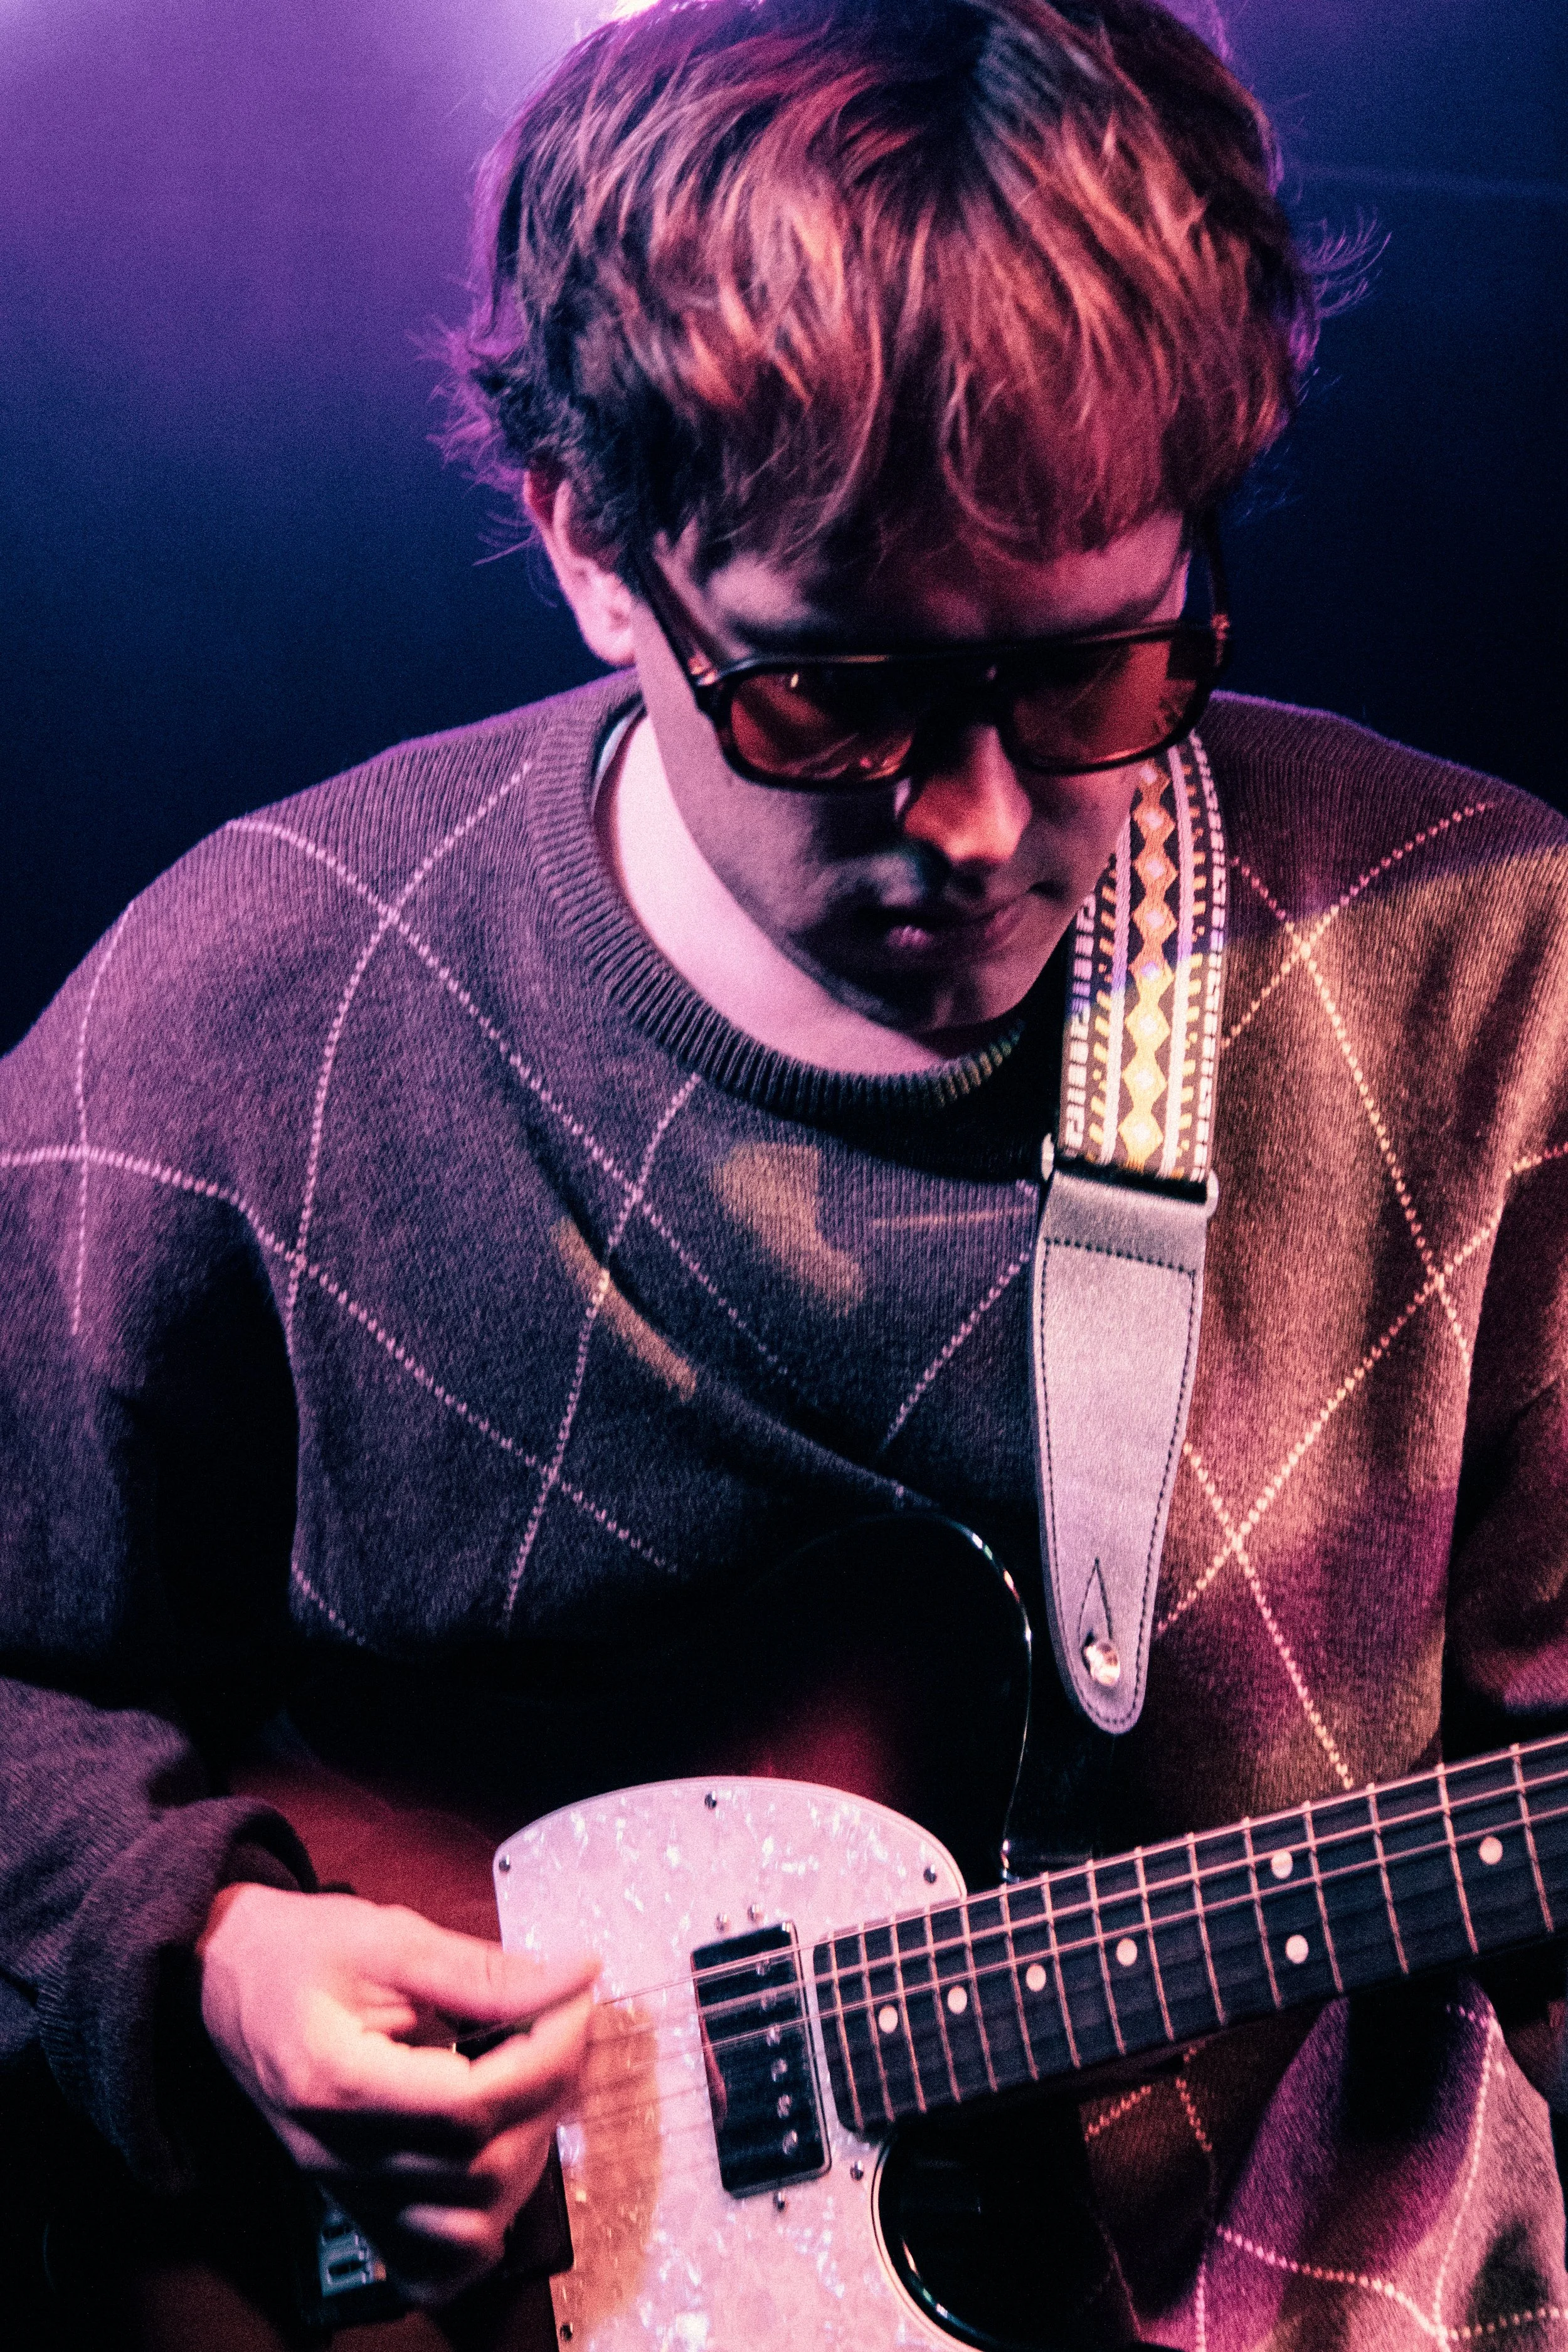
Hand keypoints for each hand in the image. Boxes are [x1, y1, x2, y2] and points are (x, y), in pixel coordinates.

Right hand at [197, 1883, 597, 2304]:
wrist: (224, 1978)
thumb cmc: (296, 1953)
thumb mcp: (389, 1937)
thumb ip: (481, 1969)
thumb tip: (572, 1978)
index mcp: (333, 2081)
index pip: (466, 2106)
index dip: (542, 2058)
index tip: (572, 2005)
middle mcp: (335, 2153)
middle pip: (475, 2169)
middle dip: (548, 2096)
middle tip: (564, 2029)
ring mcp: (342, 2186)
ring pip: (465, 2226)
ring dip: (527, 2156)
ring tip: (535, 2083)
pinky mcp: (355, 2199)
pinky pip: (430, 2260)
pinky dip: (482, 2229)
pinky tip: (502, 2161)